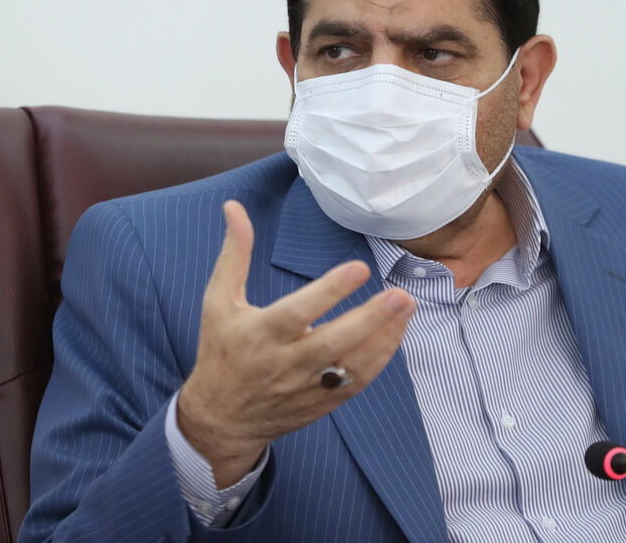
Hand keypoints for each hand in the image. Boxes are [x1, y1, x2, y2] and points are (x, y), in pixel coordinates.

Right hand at [177, 200, 415, 487]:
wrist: (221, 419)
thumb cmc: (221, 350)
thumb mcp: (218, 300)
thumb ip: (234, 254)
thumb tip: (234, 207)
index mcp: (260, 333)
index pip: (299, 311)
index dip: (329, 291)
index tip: (359, 268)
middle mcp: (286, 363)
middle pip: (334, 342)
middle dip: (371, 319)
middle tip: (401, 295)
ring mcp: (307, 386)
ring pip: (352, 366)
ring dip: (384, 338)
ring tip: (408, 307)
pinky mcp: (322, 403)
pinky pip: (357, 383)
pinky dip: (380, 359)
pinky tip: (396, 333)